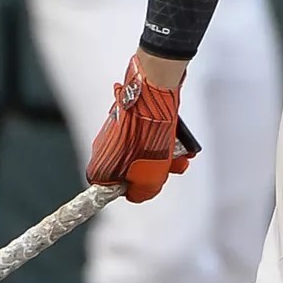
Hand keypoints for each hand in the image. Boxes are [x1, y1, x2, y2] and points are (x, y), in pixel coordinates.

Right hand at [86, 55, 191, 201]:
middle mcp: (104, 147)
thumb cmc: (148, 131)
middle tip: (170, 168)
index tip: (148, 185)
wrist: (154, 88)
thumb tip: (139, 194)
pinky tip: (181, 143)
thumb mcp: (149, 173)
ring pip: (143, 152)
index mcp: (101, 164)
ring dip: (164, 156)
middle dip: (155, 170)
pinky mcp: (131, 118)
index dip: (132, 188)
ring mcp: (117, 130)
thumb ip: (143, 190)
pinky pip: (148, 136)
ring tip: (181, 155)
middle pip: (131, 170)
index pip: (110, 188)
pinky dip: (163, 141)